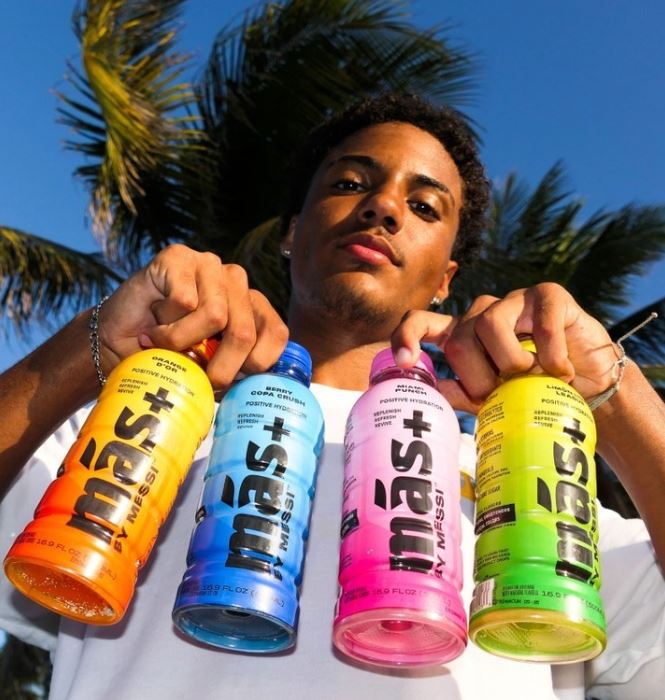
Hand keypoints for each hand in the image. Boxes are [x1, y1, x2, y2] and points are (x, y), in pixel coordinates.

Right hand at [97, 244, 288, 390]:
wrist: (114, 341)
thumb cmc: (165, 356)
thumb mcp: (209, 367)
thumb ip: (235, 369)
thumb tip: (252, 389)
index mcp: (251, 305)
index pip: (276, 333)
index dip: (255, 365)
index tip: (230, 381)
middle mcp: (236, 280)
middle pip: (244, 332)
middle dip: (219, 369)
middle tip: (195, 378)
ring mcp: (209, 265)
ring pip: (215, 316)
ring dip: (183, 343)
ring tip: (164, 344)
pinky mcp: (180, 257)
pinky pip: (184, 301)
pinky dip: (164, 325)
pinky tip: (152, 325)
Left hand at [391, 283, 619, 412]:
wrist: (589, 386)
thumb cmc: (534, 393)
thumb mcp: (494, 399)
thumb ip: (463, 393)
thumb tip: (435, 390)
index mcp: (461, 335)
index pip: (420, 323)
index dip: (406, 336)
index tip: (405, 362)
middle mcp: (481, 313)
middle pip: (458, 339)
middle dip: (478, 378)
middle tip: (505, 395)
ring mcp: (513, 300)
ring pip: (489, 325)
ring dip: (512, 364)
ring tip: (534, 379)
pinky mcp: (547, 295)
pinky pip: (539, 323)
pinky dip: (550, 356)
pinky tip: (562, 371)